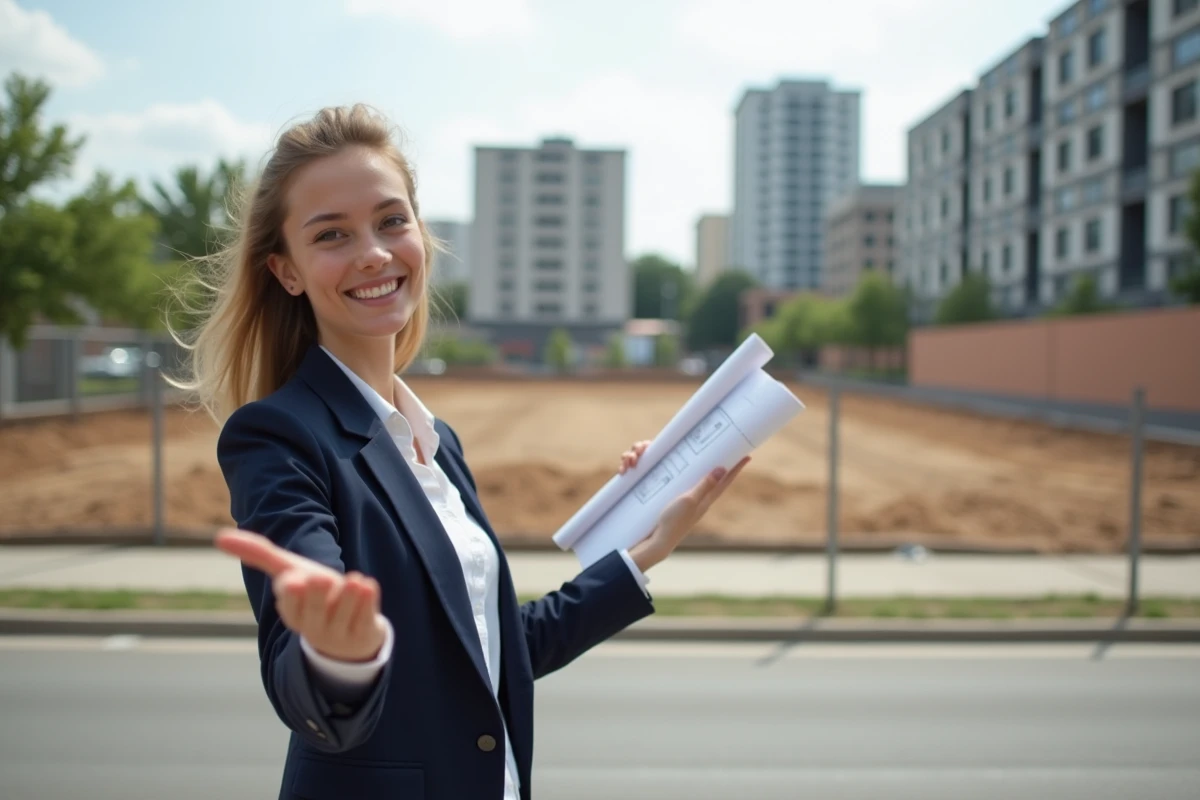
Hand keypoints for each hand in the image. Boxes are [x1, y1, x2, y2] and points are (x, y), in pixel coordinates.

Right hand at [214, 528, 387, 662]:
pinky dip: (367, 598)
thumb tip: (218, 537)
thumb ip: (259, 554)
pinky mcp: (364, 633)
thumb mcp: (288, 571)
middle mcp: (314, 626)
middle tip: (318, 577)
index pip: (289, 605)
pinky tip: (366, 585)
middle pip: (313, 611)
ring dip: (348, 594)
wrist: (350, 634)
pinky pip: (366, 615)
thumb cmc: (314, 593)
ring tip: (353, 580)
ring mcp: (340, 633)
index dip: (292, 592)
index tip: (293, 579)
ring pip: (343, 612)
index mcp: (292, 613)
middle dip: (316, 594)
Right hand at [617, 438, 749, 571]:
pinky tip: (689, 478)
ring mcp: (692, 506)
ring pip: (705, 486)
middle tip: (732, 454)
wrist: (659, 541)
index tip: (747, 457)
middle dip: (725, 469)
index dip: (736, 469)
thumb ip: (704, 486)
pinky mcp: (681, 508)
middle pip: (718, 483)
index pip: (725, 482)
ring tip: (713, 461)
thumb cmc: (673, 521)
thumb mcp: (689, 500)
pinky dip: (696, 480)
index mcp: (706, 500)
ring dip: (710, 474)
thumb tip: (723, 470)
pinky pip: (693, 490)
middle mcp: (702, 503)